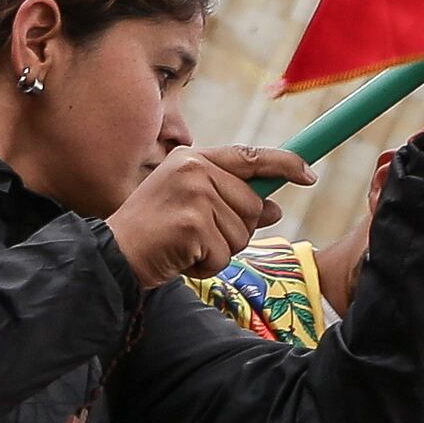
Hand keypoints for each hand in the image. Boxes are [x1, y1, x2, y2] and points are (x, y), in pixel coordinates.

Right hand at [102, 142, 306, 287]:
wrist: (114, 254)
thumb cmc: (154, 232)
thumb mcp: (193, 207)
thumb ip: (232, 203)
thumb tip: (275, 209)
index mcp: (193, 159)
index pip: (250, 156)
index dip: (285, 163)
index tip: (310, 174)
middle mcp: (195, 169)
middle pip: (254, 205)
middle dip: (236, 230)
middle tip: (198, 236)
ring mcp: (194, 194)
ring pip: (243, 234)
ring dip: (219, 251)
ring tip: (187, 247)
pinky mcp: (193, 223)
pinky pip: (225, 255)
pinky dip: (208, 266)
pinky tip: (182, 258)